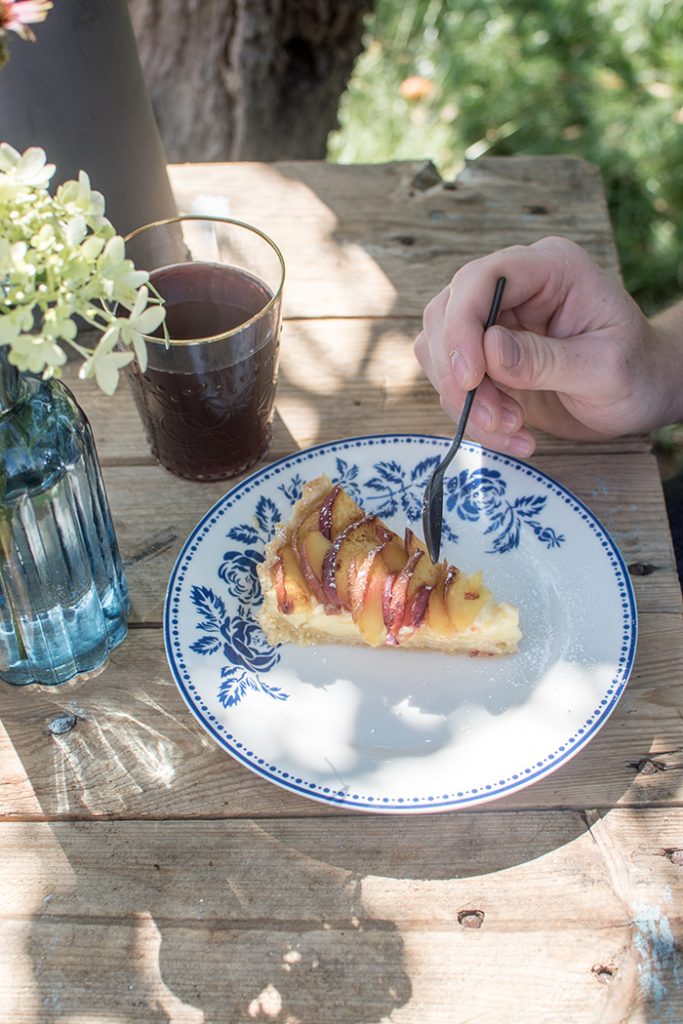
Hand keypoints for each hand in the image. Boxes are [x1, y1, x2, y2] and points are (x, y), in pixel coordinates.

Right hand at [415, 236, 674, 454]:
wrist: (641, 395)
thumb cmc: (636, 374)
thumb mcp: (603, 370)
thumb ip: (546, 360)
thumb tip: (488, 349)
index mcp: (552, 269)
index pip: (483, 278)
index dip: (463, 325)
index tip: (471, 378)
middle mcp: (516, 287)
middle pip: (448, 314)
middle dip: (461, 374)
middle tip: (497, 419)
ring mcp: (495, 320)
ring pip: (441, 350)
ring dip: (465, 400)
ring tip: (513, 429)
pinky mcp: (484, 356)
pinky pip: (453, 381)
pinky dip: (471, 414)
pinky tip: (511, 434)